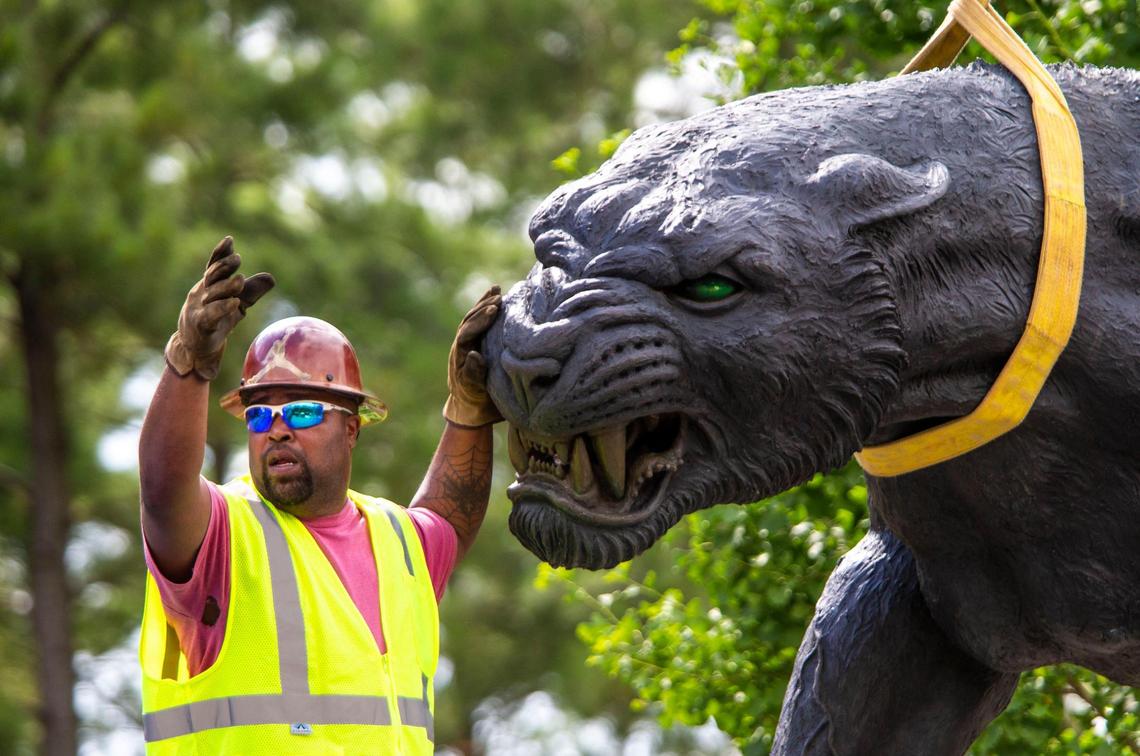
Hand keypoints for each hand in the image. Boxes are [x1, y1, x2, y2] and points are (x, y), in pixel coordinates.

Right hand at [164, 236, 274, 380]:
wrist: (195, 347)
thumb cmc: (216, 321)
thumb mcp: (237, 304)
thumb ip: (251, 291)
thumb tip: (271, 278)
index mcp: (210, 286)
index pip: (214, 266)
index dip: (220, 253)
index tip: (229, 240)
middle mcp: (202, 294)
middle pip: (212, 276)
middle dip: (224, 266)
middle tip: (237, 258)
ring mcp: (199, 309)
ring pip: (212, 294)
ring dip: (225, 286)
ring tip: (240, 280)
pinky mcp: (201, 325)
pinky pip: (211, 315)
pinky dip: (222, 308)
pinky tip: (234, 303)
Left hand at [443, 286, 502, 426]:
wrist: (474, 405)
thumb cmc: (476, 398)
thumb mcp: (475, 389)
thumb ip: (474, 373)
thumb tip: (474, 354)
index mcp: (460, 354)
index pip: (468, 332)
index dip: (480, 321)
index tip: (494, 310)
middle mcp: (463, 344)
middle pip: (470, 320)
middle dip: (483, 308)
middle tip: (498, 297)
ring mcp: (469, 341)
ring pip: (474, 318)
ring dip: (484, 304)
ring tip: (497, 291)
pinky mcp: (478, 340)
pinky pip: (481, 320)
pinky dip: (487, 306)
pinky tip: (496, 292)